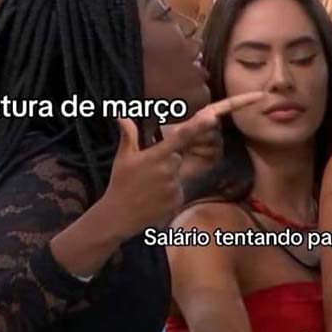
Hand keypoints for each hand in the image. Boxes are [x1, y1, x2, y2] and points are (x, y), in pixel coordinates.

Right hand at [98, 91, 264, 241]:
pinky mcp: (177, 199)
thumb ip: (129, 135)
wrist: (118, 216)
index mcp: (158, 154)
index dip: (200, 126)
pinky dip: (169, 192)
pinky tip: (153, 199)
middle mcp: (170, 167)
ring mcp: (175, 184)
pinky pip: (180, 188)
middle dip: (171, 159)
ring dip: (168, 176)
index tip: (214, 117)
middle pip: (182, 155)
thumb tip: (121, 114)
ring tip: (148, 187)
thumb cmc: (120, 183)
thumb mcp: (123, 158)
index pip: (183, 136)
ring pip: (180, 172)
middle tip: (149, 174)